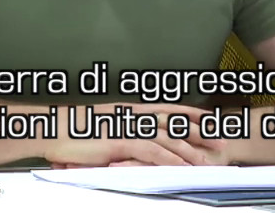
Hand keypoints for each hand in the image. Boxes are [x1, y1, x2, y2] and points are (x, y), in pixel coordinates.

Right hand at [43, 102, 226, 167]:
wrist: (55, 128)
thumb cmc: (74, 128)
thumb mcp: (103, 125)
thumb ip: (122, 129)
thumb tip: (134, 137)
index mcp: (131, 109)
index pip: (168, 108)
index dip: (190, 112)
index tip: (210, 117)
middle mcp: (134, 115)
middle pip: (174, 122)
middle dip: (199, 131)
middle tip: (220, 138)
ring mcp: (129, 127)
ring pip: (168, 138)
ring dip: (189, 150)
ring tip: (207, 159)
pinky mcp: (122, 142)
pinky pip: (153, 152)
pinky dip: (170, 159)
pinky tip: (182, 166)